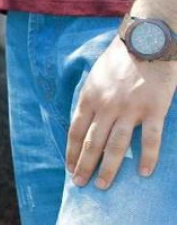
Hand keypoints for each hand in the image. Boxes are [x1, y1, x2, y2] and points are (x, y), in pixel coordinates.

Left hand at [67, 37, 176, 188]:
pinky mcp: (154, 108)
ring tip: (102, 185)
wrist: (148, 38)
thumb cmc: (121, 58)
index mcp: (89, 98)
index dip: (72, 153)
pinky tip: (145, 174)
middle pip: (92, 143)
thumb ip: (90, 100)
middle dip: (84, 166)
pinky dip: (148, 158)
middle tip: (80, 184)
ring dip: (108, 168)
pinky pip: (150, 139)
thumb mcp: (95, 78)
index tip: (70, 168)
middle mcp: (106, 106)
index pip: (76, 133)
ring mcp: (130, 109)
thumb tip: (84, 123)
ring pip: (116, 146)